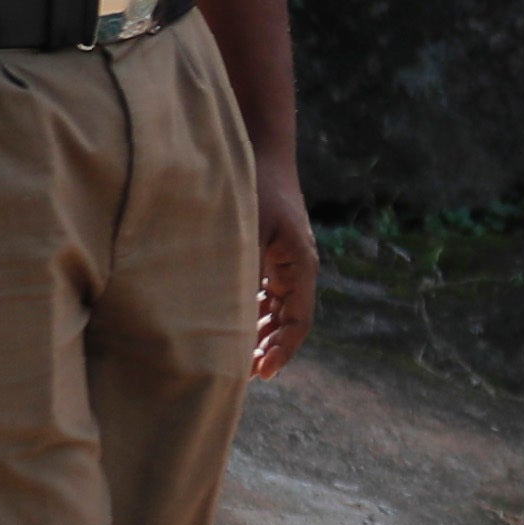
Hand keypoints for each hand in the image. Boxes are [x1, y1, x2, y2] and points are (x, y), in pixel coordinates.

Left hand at [249, 159, 320, 379]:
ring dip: (258, 334)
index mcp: (300, 265)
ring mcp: (282, 262)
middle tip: (240, 375)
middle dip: (267, 349)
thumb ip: (240, 269)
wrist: (259, 149)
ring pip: (274, 310)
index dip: (282, 350)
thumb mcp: (247, 228)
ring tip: (234, 360)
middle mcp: (296, 268)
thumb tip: (222, 312)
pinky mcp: (267, 254)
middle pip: (287, 321)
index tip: (262, 372)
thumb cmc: (254, 184)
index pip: (298, 321)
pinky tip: (229, 329)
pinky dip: (249, 313)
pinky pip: (262, 293)